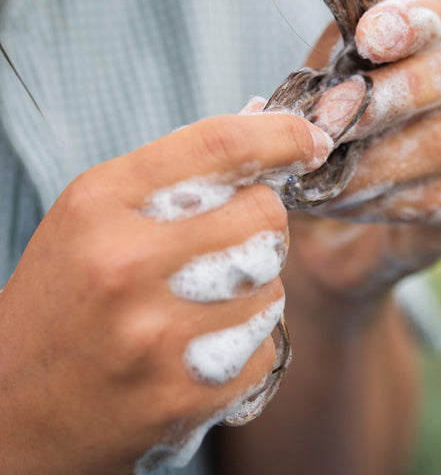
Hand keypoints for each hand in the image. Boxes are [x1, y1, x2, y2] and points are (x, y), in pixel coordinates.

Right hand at [0, 113, 330, 474]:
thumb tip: (265, 136)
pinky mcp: (183, 393)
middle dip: (261, 220)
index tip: (307, 141)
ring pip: (273, 283)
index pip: (220, 146)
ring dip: (253, 285)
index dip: (281, 136)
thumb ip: (172, 173)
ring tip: (199, 300)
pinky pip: (265, 344)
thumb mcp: (93, 214)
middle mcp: (127, 263)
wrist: (14, 408)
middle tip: (228, 237)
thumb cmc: (62, 297)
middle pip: (262, 214)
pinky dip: (246, 341)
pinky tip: (198, 345)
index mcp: (102, 203)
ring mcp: (156, 334)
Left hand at [285, 0, 440, 325]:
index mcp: (423, 42)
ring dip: (368, 162)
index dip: (407, 20)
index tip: (367, 37)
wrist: (339, 228)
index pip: (436, 13)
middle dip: (382, 97)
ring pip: (439, 142)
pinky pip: (436, 196)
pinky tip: (340, 203)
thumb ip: (308, 86)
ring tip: (315, 175)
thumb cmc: (326, 142)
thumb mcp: (310, 103)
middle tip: (325, 119)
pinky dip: (378, 201)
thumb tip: (273, 103)